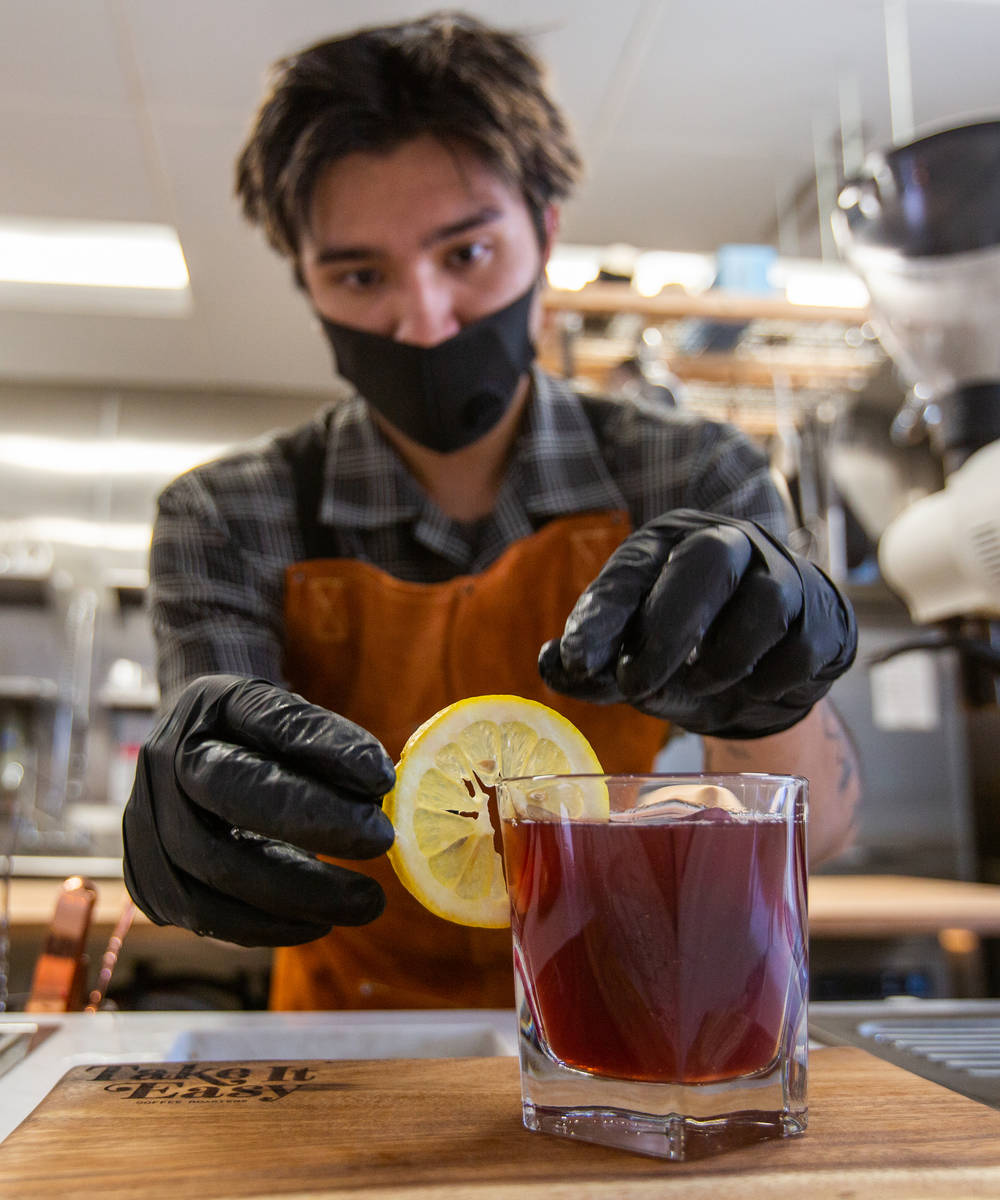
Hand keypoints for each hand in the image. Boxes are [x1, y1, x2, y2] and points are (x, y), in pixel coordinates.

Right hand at [123, 675, 395, 945]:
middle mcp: (164, 760)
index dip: (328, 749)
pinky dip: (269, 926)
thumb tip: (382, 789)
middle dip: (314, 822)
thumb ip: (329, 745)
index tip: (383, 778)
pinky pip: (206, 918)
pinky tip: (319, 922)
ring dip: (300, 893)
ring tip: (366, 900)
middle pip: (234, 796)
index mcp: (208, 706)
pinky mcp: (146, 881)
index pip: (271, 723)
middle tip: (382, 840)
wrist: (190, 752)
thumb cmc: (255, 737)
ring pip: (216, 871)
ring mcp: (144, 823)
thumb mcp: (290, 717)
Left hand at [538, 509, 856, 737]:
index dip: (601, 614)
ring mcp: (784, 573)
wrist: (771, 671)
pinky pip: (800, 648)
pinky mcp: (822, 616)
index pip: (631, 569)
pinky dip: (767, 681)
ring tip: (697, 687)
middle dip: (668, 630)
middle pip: (706, 563)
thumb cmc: (690, 653)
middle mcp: (728, 542)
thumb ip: (593, 666)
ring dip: (721, 662)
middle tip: (636, 687)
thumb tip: (553, 665)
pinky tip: (748, 689)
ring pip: (763, 605)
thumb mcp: (635, 658)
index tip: (574, 659)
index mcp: (668, 543)